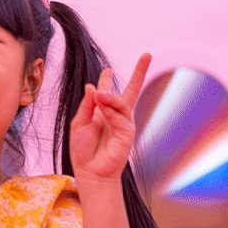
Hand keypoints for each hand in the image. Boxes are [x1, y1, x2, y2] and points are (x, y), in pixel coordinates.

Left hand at [69, 53, 150, 186]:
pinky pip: (122, 117)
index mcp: (103, 112)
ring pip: (122, 103)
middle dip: (140, 73)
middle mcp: (116, 116)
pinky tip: (103, 109)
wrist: (90, 172)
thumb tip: (93, 86)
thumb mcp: (79, 123)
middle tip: (147, 55)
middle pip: (131, 91)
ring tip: (100, 94)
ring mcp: (124, 124)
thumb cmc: (83, 151)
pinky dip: (112, 111)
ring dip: (111, 96)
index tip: (108, 69)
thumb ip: (87, 105)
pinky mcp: (128, 134)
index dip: (108, 79)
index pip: (109, 92)